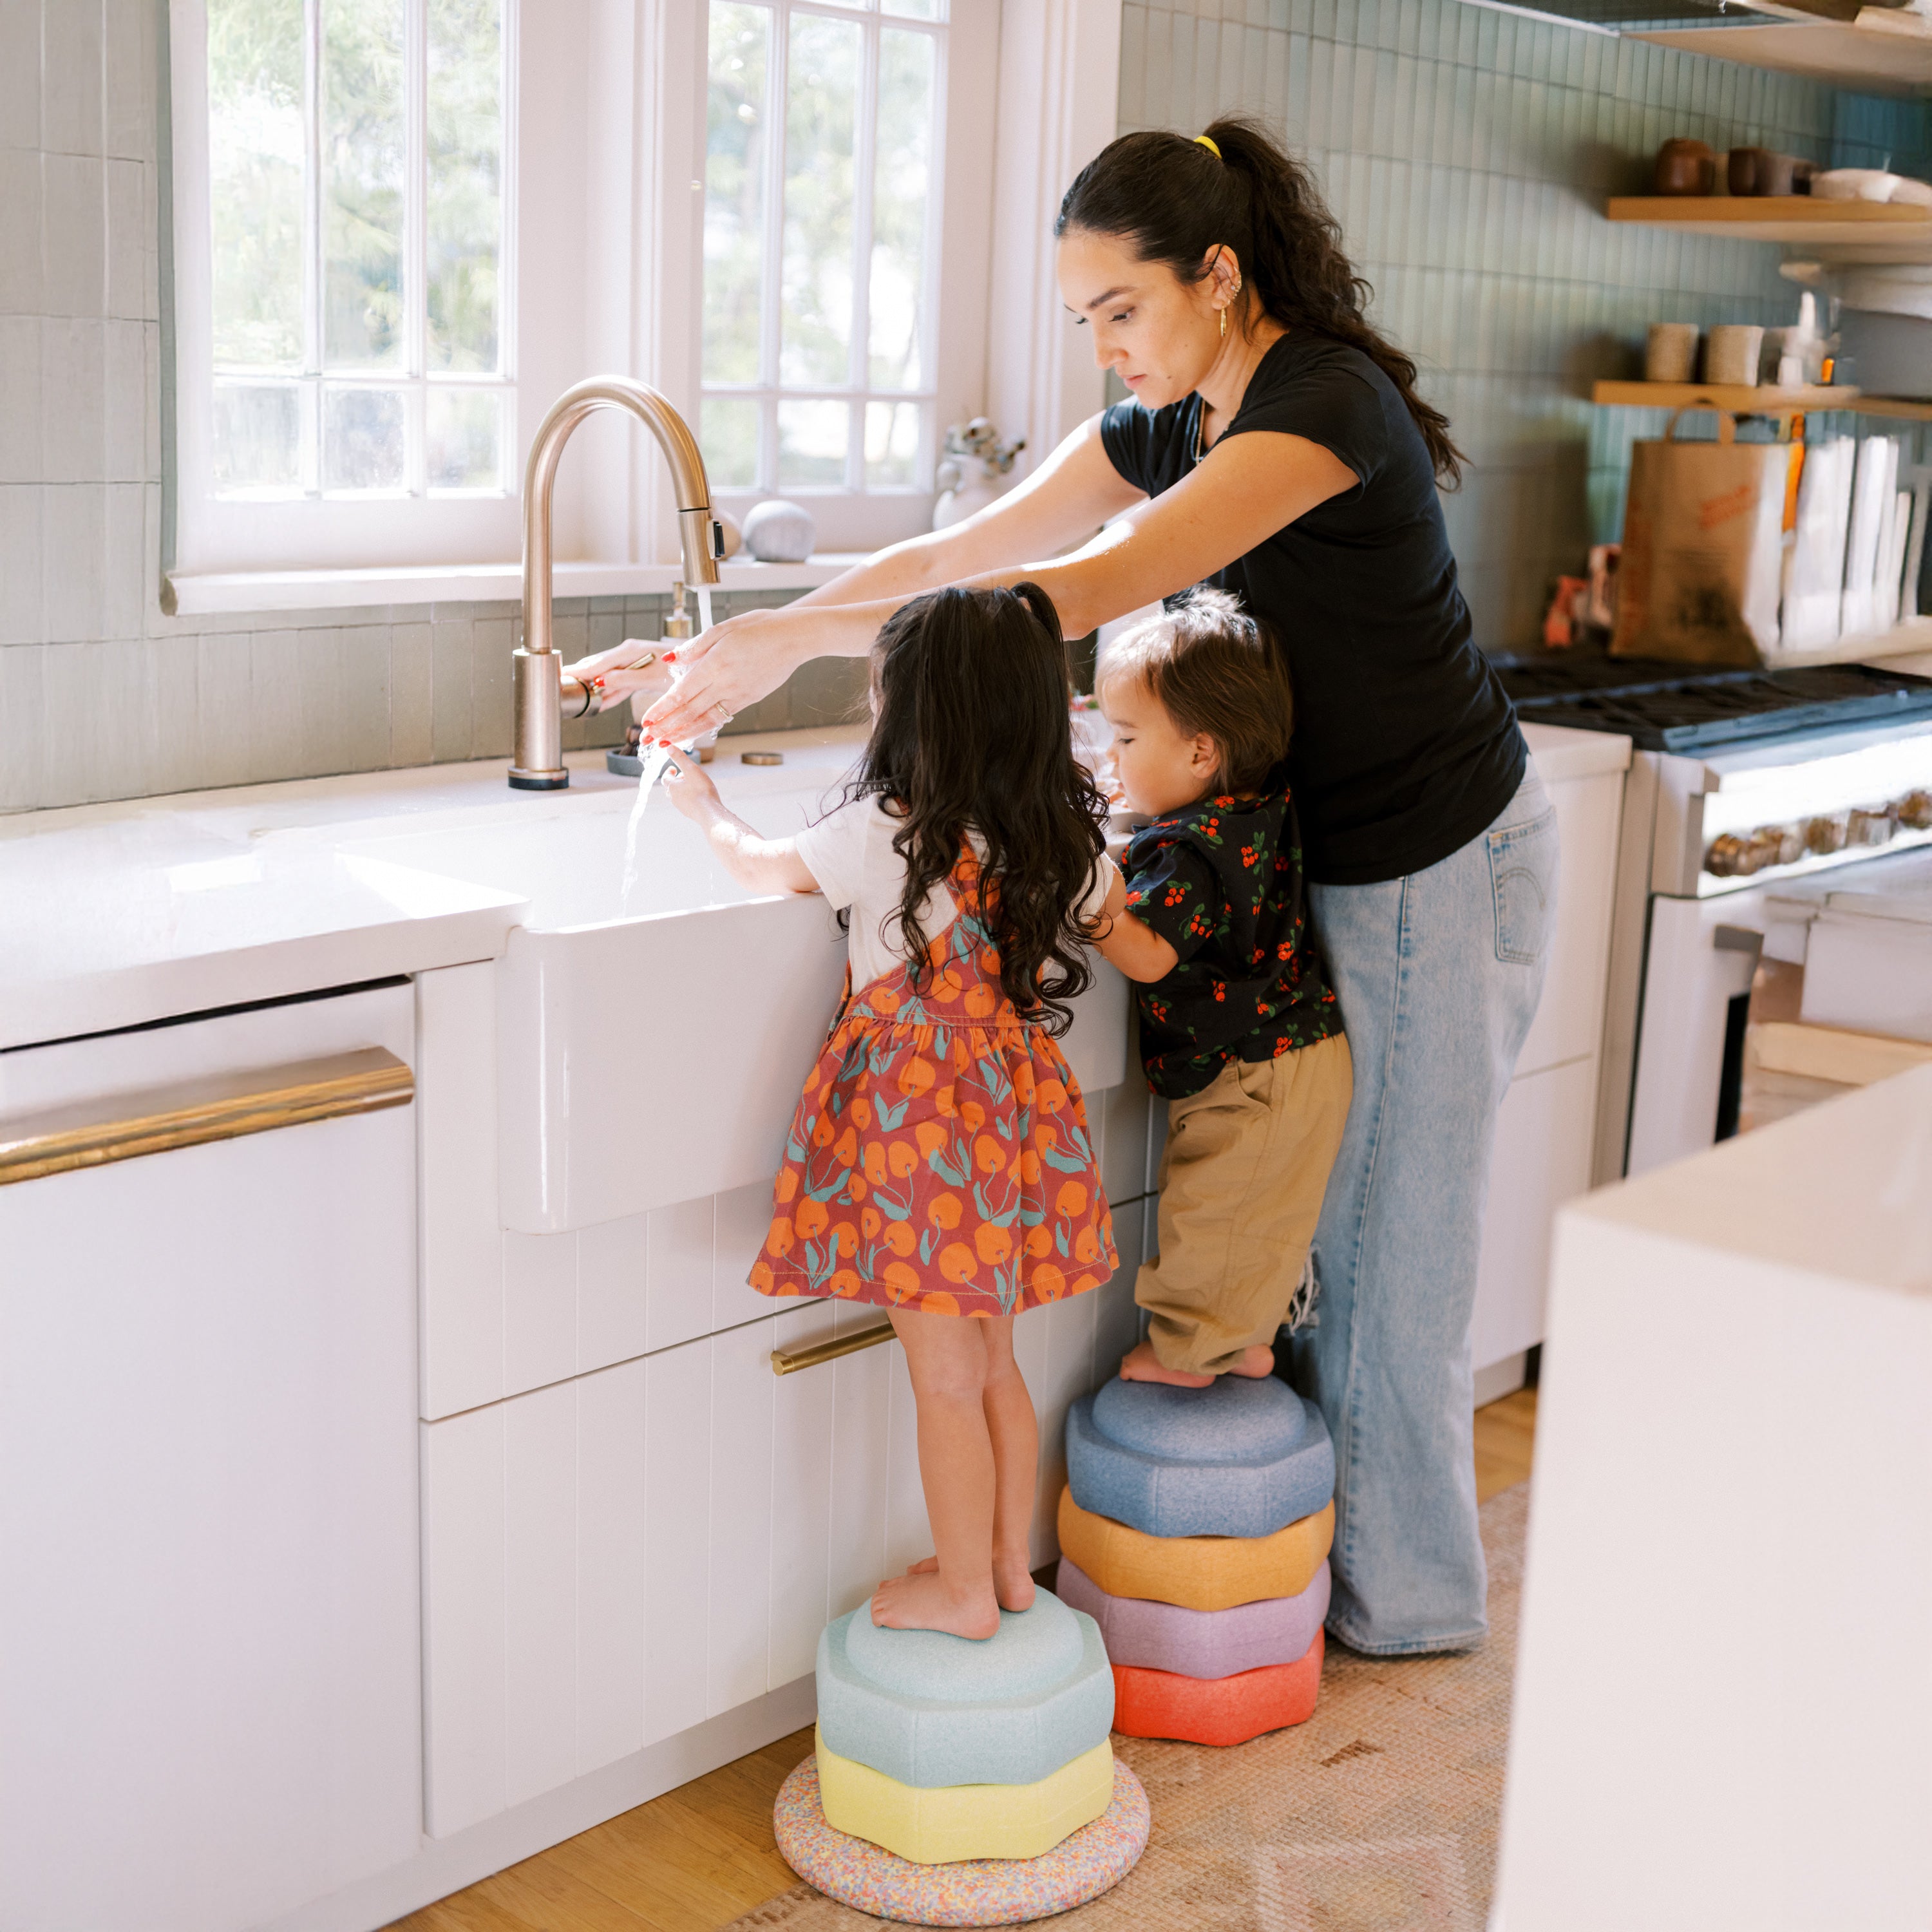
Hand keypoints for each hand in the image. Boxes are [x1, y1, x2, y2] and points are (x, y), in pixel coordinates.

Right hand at [564, 639, 673, 716]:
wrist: (702, 665)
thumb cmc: (682, 669)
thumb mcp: (653, 677)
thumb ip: (626, 679)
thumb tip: (600, 681)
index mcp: (630, 651)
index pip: (598, 662)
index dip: (579, 670)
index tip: (562, 675)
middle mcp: (629, 654)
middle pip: (598, 667)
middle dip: (581, 676)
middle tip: (562, 686)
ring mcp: (634, 663)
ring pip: (608, 676)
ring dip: (595, 688)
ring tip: (578, 698)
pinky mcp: (640, 672)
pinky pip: (620, 684)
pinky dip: (611, 693)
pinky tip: (601, 703)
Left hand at [637, 606, 807, 743]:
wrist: (796, 638)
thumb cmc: (761, 627)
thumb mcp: (724, 628)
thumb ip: (695, 646)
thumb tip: (670, 660)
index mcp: (716, 664)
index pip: (682, 693)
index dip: (662, 710)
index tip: (646, 721)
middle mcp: (726, 684)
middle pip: (689, 711)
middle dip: (665, 727)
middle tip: (646, 738)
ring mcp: (738, 695)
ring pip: (705, 720)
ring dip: (682, 733)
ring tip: (664, 742)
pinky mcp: (748, 700)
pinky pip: (721, 717)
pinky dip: (703, 727)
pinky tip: (690, 732)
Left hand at [660, 744, 720, 820]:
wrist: (709, 813)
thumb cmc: (701, 790)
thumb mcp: (691, 769)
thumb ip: (680, 758)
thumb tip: (669, 747)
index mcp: (672, 787)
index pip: (665, 778)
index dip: (669, 772)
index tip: (673, 768)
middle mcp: (674, 798)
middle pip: (670, 788)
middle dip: (675, 781)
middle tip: (683, 776)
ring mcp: (682, 807)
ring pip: (678, 797)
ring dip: (682, 790)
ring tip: (692, 785)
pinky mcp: (690, 813)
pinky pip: (687, 804)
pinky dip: (689, 798)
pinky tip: (699, 797)